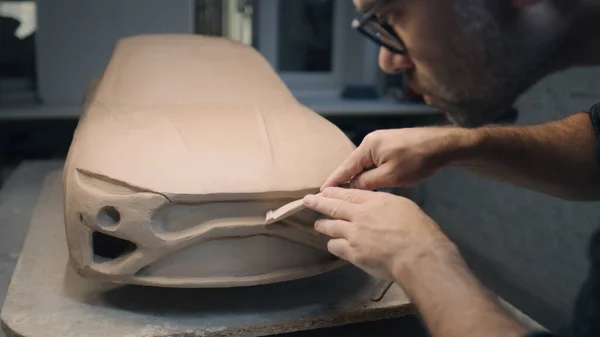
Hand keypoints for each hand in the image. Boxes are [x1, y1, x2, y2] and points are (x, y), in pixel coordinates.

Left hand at [303, 187, 458, 281]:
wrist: (416, 253)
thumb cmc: (418, 229)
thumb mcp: (404, 206)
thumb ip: (386, 205)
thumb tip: (379, 207)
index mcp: (374, 201)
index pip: (349, 193)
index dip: (335, 192)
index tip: (325, 190)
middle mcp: (360, 214)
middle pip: (334, 206)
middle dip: (318, 203)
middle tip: (307, 201)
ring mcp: (353, 234)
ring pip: (330, 227)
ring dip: (322, 225)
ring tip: (318, 225)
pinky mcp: (352, 252)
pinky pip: (336, 246)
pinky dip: (333, 244)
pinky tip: (332, 244)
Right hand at [321, 127, 470, 190]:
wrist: (444, 146)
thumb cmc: (417, 160)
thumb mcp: (391, 176)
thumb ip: (368, 182)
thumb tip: (351, 188)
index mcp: (368, 147)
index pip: (345, 167)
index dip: (333, 182)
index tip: (320, 194)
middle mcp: (371, 143)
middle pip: (352, 166)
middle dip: (343, 182)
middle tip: (330, 199)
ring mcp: (381, 144)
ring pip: (364, 166)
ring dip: (357, 180)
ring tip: (346, 197)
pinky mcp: (391, 148)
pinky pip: (373, 164)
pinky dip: (368, 175)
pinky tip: (366, 186)